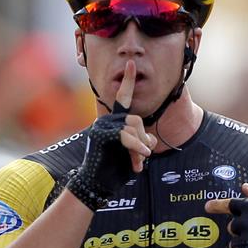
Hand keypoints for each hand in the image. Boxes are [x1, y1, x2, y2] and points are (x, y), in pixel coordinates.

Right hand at [66, 60, 154, 209]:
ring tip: (138, 161)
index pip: (123, 99)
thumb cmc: (113, 169)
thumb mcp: (132, 154)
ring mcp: (103, 127)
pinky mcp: (103, 135)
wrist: (96, 183)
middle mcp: (106, 121)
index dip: (128, 81)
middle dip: (143, 139)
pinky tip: (139, 159)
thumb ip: (141, 142)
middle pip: (136, 120)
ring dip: (141, 147)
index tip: (132, 64)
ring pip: (134, 128)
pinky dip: (137, 148)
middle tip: (142, 157)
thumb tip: (152, 141)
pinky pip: (127, 136)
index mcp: (112, 122)